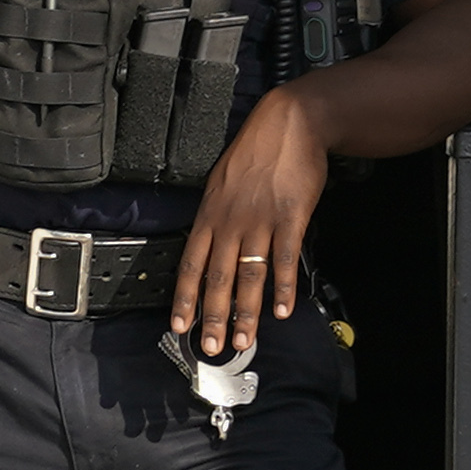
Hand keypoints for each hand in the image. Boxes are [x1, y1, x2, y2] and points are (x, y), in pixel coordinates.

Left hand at [169, 83, 332, 357]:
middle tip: (212, 347)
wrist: (290, 123)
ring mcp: (261, 221)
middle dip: (213, 317)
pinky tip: (282, 310)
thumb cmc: (256, 152)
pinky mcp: (291, 218)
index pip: (190, 264)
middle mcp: (231, 221)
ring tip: (244, 339)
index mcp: (210, 214)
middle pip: (218, 278)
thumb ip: (216, 217)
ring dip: (247, 312)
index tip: (179, 325)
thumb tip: (210, 249)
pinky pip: (284, 259)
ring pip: (249, 275)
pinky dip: (283, 288)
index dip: (184, 298)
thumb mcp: (221, 182)